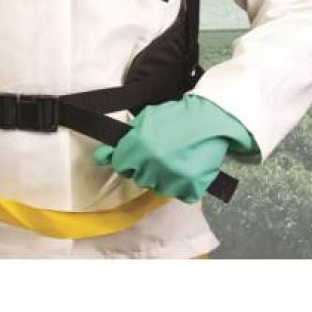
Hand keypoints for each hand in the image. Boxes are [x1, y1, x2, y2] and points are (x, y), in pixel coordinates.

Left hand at [93, 95, 255, 202]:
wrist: (210, 118)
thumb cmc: (177, 117)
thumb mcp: (145, 121)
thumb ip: (122, 141)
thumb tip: (101, 157)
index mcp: (139, 144)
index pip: (121, 165)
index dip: (129, 159)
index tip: (140, 154)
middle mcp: (153, 162)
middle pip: (139, 178)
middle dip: (148, 168)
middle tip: (163, 154)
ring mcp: (173, 176)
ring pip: (159, 188)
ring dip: (165, 178)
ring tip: (176, 160)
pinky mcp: (191, 186)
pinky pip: (180, 194)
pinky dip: (184, 185)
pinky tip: (188, 168)